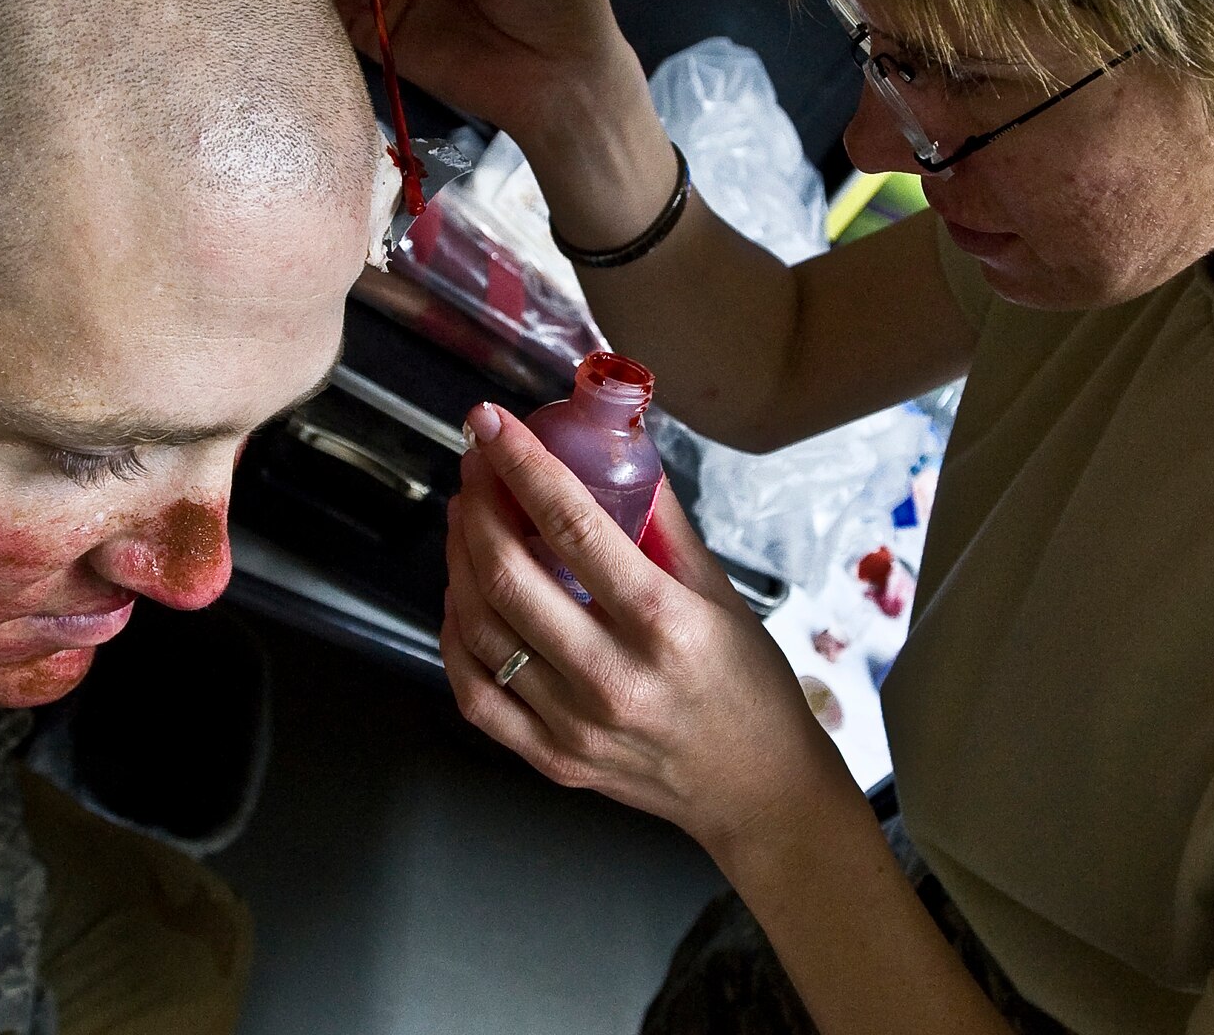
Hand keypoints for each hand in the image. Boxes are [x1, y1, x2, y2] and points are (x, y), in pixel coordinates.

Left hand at [441, 403, 844, 856]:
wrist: (757, 791)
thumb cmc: (748, 687)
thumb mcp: (720, 593)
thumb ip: (664, 524)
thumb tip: (620, 450)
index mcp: (661, 623)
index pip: (571, 524)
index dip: (521, 463)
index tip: (491, 422)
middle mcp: (611, 675)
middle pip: (508, 575)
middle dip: (477, 504)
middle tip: (475, 466)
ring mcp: (574, 724)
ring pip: (482, 629)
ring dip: (459, 560)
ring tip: (466, 518)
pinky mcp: (552, 758)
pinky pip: (476, 693)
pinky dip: (456, 636)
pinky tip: (462, 595)